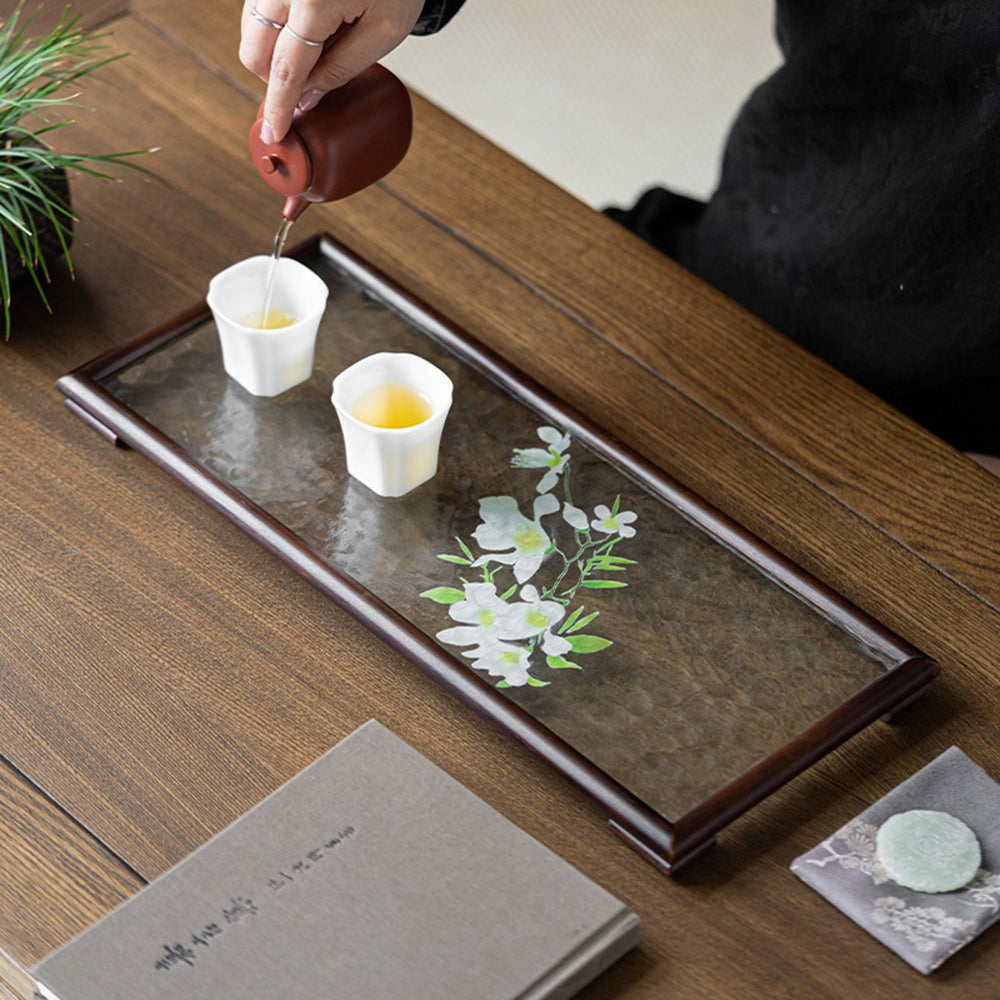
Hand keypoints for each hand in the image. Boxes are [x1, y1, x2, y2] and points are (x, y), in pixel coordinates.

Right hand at [239, 0, 424, 142]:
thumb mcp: (384, 31)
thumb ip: (342, 68)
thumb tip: (307, 98)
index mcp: (314, 1)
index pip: (285, 71)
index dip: (278, 107)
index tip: (274, 133)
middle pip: (254, 51)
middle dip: (275, 79)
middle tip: (308, 84)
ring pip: (251, 28)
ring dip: (275, 51)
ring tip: (319, 45)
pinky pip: (258, 6)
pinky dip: (275, 26)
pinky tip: (308, 26)